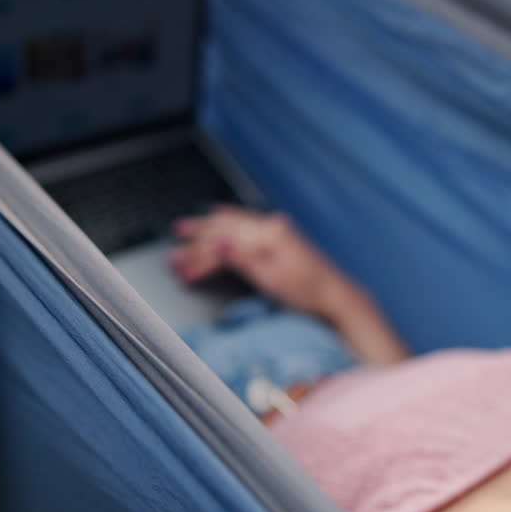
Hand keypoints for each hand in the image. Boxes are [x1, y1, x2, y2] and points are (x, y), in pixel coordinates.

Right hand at [169, 205, 350, 319]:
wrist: (336, 296)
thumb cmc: (308, 292)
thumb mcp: (270, 279)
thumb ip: (242, 259)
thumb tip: (218, 244)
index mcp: (268, 235)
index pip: (223, 241)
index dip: (199, 254)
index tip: (181, 265)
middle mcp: (272, 226)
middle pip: (226, 229)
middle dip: (198, 238)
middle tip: (174, 242)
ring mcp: (277, 229)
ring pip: (234, 224)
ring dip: (209, 228)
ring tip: (186, 228)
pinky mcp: (280, 237)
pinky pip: (246, 223)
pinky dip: (228, 220)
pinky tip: (219, 214)